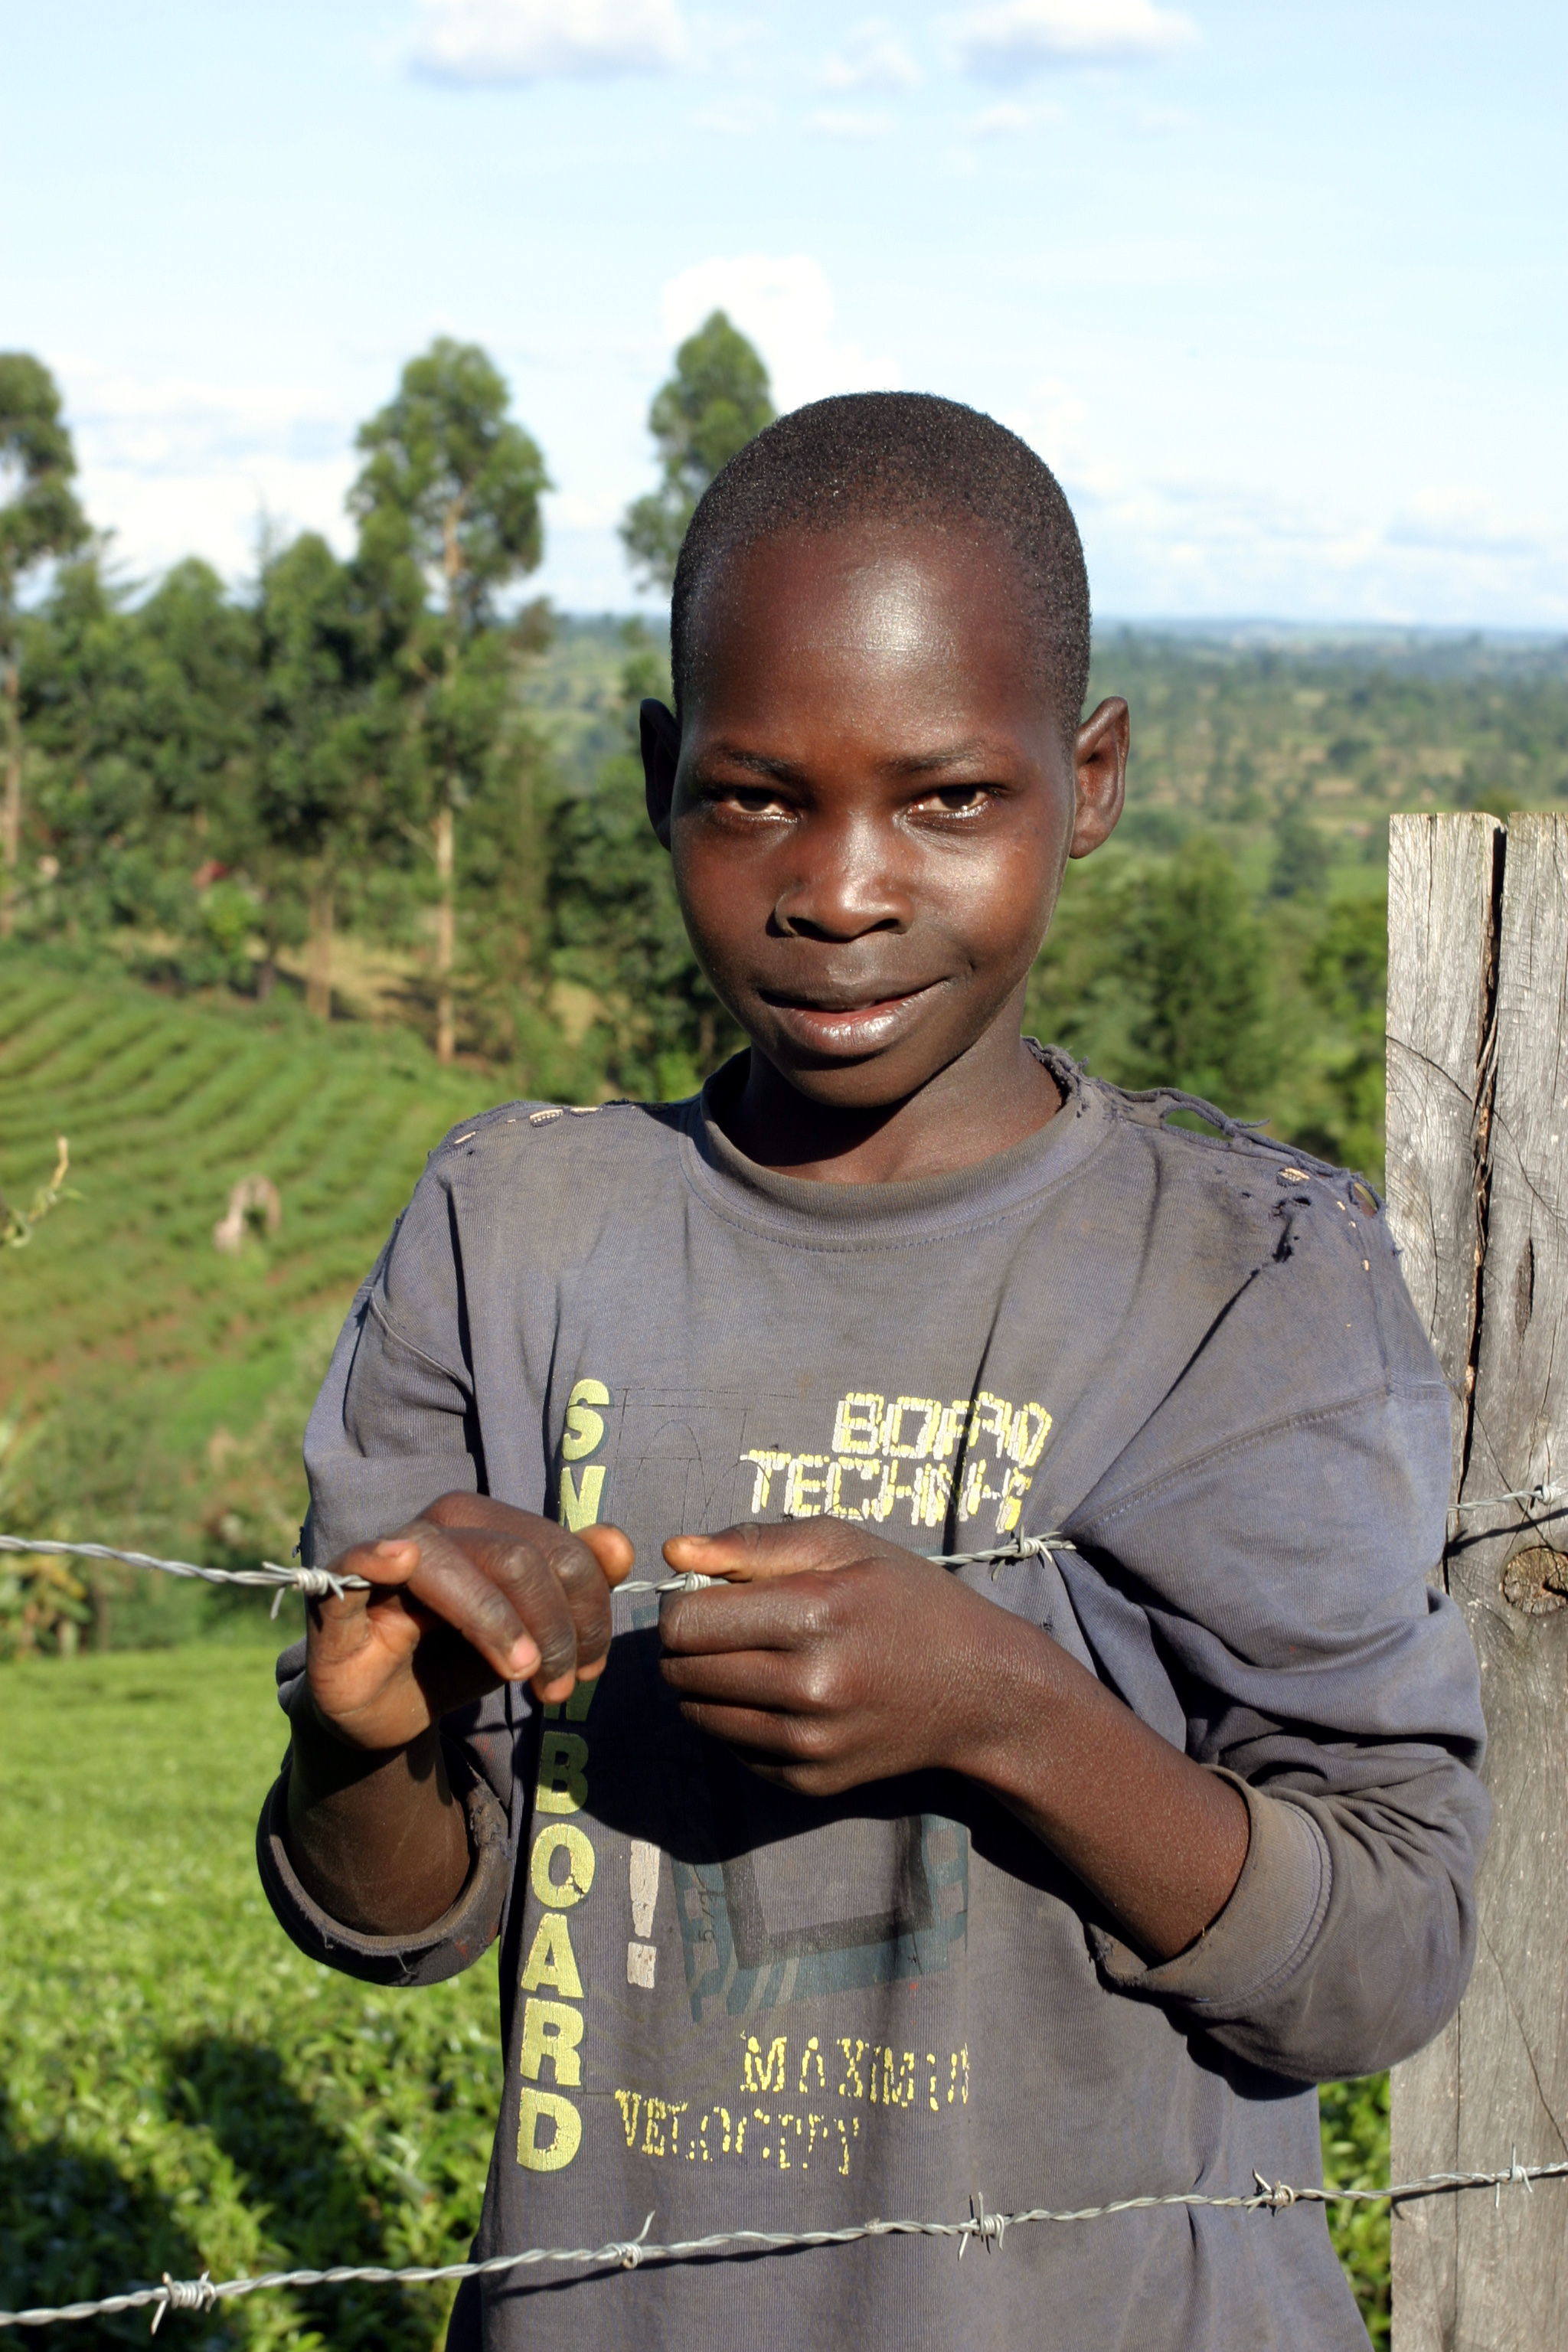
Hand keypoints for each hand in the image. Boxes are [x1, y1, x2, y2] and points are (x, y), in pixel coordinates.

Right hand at [304, 1493, 632, 1752]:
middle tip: (559, 1688)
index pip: (557, 1549)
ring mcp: (385, 1556)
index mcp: (485, 1528)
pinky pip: (356, 1562)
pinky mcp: (339, 1594)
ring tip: (520, 1675)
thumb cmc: (454, 1661)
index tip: (592, 1669)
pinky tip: (399, 1560)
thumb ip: (575, 1587)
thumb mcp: (525, 1633)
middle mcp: (437, 1529)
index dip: (589, 1610)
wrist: (383, 1712)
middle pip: (517, 1557)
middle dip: (554, 1629)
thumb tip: (618, 1544)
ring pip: (454, 1563)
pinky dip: (377, 1554)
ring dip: (497, 1623)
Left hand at [660, 1518, 1249, 1957]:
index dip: (683, 1603)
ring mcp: (811, 1743)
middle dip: (688, 1644)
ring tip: (756, 1659)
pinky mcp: (811, 1782)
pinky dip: (739, 1721)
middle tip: (731, 1627)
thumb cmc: (907, 1599)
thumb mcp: (843, 1545)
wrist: (982, 1690)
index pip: (684, 1622)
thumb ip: (752, 1545)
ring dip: (706, 1683)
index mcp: (816, 1614)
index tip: (710, 1595)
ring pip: (697, 1714)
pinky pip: (731, 1749)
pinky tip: (784, 1697)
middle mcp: (810, 1686)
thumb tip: (671, 1553)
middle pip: (680, 1670)